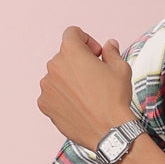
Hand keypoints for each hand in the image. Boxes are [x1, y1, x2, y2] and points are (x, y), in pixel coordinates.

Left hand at [38, 26, 134, 151]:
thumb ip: (111, 52)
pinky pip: (52, 94)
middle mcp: (53, 65)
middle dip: (78, 62)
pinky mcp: (44, 104)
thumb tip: (109, 44)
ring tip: (86, 94)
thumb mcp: (120, 68)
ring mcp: (46, 86)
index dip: (86, 40)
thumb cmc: (115, 97)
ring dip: (69, 79)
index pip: (72, 33)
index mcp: (71, 51)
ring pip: (57, 75)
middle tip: (94, 77)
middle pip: (64, 56)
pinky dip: (62, 96)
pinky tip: (78, 106)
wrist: (108, 131)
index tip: (96, 55)